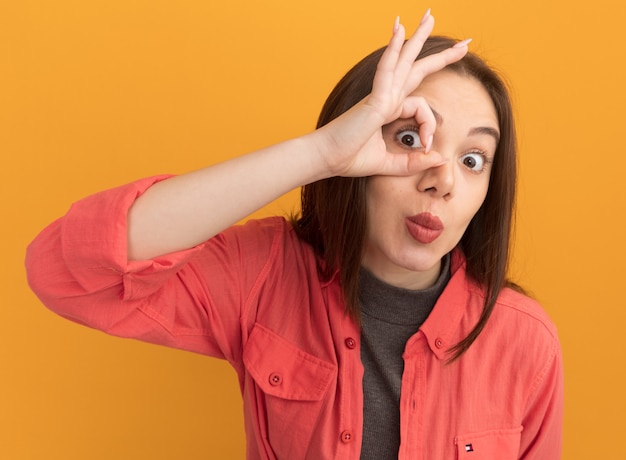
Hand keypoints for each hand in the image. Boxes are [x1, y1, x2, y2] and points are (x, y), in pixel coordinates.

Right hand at [316, 10, 469, 176]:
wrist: (326, 159)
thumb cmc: (349, 159)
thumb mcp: (390, 164)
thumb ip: (413, 163)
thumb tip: (439, 158)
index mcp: (389, 110)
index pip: (422, 108)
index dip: (430, 127)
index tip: (427, 147)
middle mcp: (386, 98)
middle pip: (416, 69)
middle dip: (440, 55)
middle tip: (462, 42)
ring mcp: (380, 95)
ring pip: (403, 60)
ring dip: (418, 37)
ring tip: (430, 15)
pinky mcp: (374, 100)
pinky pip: (386, 69)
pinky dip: (393, 49)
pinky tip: (400, 30)